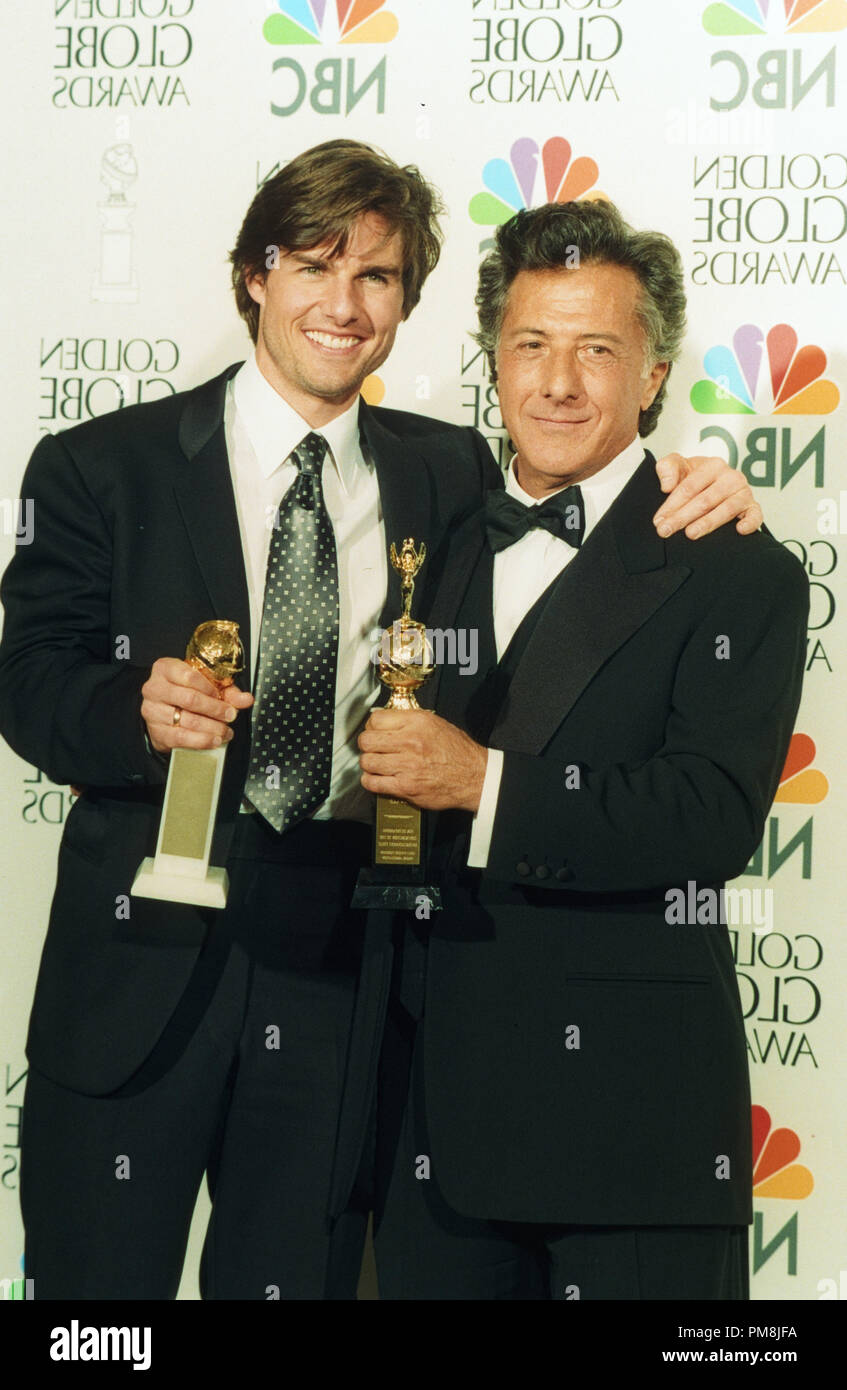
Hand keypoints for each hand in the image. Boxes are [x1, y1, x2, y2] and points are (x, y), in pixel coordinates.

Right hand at [141, 657, 253, 753]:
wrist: (164, 712)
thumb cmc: (186, 693)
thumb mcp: (206, 685)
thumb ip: (227, 691)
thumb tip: (246, 699)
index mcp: (165, 668)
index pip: (190, 676)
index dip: (211, 689)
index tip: (223, 697)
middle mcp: (154, 688)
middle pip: (190, 699)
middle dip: (216, 709)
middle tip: (231, 715)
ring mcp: (152, 711)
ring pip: (188, 720)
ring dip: (213, 728)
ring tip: (226, 731)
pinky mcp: (156, 731)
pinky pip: (181, 738)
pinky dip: (202, 741)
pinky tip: (214, 740)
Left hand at [359, 708, 486, 812]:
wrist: (474, 776)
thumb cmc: (458, 751)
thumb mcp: (436, 724)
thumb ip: (409, 721)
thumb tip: (385, 721)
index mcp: (417, 723)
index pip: (376, 719)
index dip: (372, 726)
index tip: (375, 732)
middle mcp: (410, 742)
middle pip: (367, 741)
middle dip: (367, 745)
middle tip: (373, 748)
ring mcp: (407, 765)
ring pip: (367, 762)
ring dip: (369, 764)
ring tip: (378, 764)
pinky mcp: (406, 786)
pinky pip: (373, 783)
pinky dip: (371, 781)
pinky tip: (378, 778)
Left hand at [653, 454, 762, 538]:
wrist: (713, 483)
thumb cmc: (694, 476)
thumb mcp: (678, 466)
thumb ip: (667, 467)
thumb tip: (667, 485)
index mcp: (712, 465)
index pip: (690, 487)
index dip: (672, 504)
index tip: (659, 520)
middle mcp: (731, 477)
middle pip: (705, 500)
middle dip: (683, 517)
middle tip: (666, 531)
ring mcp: (743, 492)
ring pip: (726, 509)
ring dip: (708, 523)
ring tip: (690, 534)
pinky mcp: (752, 507)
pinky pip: (755, 515)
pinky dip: (750, 522)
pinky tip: (739, 530)